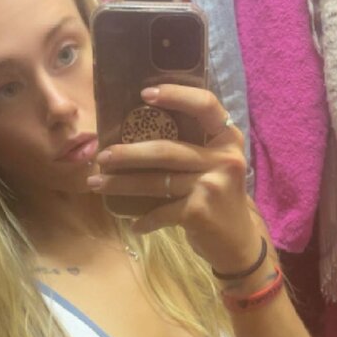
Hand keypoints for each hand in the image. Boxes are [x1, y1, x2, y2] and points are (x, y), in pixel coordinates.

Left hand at [87, 85, 260, 275]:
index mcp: (228, 138)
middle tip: (102, 156)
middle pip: (166, 149)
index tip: (145, 94)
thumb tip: (140, 129)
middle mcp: (223, 159)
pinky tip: (133, 225)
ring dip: (122, 184)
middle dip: (128, 154)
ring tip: (97, 184)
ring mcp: (211, 186)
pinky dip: (144, 220)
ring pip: (156, 181)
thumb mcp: (216, 165)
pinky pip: (160, 212)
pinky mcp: (199, 212)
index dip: (176, 95)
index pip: (205, 105)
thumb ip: (194, 146)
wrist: (238, 242)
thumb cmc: (220, 198)